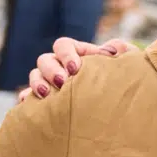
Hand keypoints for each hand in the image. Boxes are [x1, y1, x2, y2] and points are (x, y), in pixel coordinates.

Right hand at [17, 36, 135, 101]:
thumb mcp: (128, 66)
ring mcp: (51, 84)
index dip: (66, 54)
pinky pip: (29, 99)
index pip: (63, 45)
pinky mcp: (45, 104)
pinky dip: (27, 101)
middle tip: (62, 82)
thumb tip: (111, 50)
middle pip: (45, 60)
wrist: (122, 111)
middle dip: (51, 70)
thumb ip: (123, 52)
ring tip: (47, 95)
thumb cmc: (124, 83)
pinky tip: (30, 105)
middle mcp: (61, 67)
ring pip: (35, 77)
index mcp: (77, 54)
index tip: (76, 68)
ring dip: (37, 83)